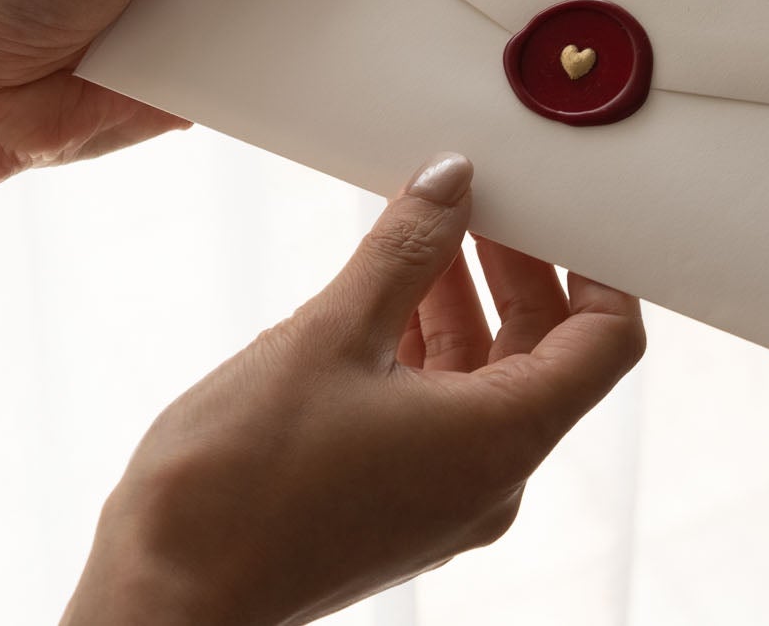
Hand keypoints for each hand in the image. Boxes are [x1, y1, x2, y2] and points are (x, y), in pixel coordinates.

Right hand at [62, 154, 646, 625]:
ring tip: (422, 225)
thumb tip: (453, 184)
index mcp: (502, 441)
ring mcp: (444, 492)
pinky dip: (424, 338)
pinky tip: (382, 289)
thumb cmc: (243, 485)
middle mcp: (490, 476)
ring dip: (462, 295)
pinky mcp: (397, 495)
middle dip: (516, 265)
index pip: (605, 341)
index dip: (594, 264)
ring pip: (487, 372)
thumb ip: (405, 250)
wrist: (164, 595)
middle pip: (546, 350)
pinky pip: (440, 402)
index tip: (560, 206)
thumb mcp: (331, 335)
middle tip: (478, 196)